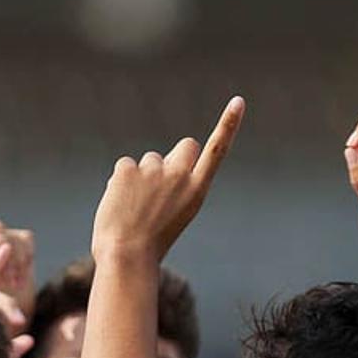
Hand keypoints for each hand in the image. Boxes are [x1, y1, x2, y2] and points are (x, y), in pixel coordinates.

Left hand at [91, 97, 243, 263]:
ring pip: (149, 161)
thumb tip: (151, 169)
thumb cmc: (148, 246)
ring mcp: (154, 170)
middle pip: (185, 147)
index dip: (228, 124)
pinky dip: (120, 183)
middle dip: (177, 155)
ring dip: (141, 178)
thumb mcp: (171, 217)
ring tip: (134, 208)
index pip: (217, 151)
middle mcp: (180, 175)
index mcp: (196, 191)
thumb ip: (171, 189)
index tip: (238, 101)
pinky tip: (119, 204)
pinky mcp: (128, 168)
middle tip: (158, 185)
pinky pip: (124, 166)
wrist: (126, 256)